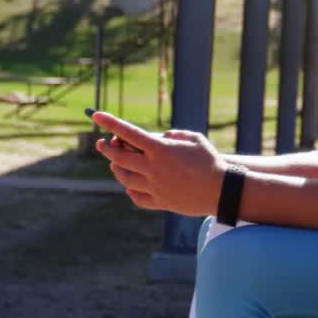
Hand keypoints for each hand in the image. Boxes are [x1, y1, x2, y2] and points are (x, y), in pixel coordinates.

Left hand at [92, 111, 225, 216]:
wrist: (221, 191)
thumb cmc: (210, 161)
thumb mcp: (193, 139)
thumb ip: (172, 135)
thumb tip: (157, 139)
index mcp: (160, 149)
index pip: (128, 133)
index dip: (110, 122)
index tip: (96, 115)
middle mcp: (153, 168)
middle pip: (119, 157)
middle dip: (106, 148)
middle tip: (102, 143)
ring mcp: (154, 187)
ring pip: (124, 177)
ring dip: (116, 168)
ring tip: (116, 163)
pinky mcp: (158, 202)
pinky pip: (135, 196)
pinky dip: (130, 188)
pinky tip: (131, 183)